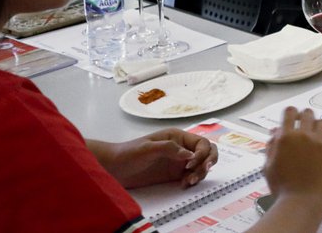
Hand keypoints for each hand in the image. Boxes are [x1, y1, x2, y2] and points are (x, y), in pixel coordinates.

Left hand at [94, 128, 217, 188]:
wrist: (114, 168)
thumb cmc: (128, 153)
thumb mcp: (148, 147)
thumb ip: (169, 148)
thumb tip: (190, 155)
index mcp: (178, 137)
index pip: (202, 143)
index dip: (202, 154)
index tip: (190, 165)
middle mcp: (182, 148)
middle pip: (207, 153)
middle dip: (208, 163)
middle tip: (199, 173)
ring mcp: (179, 162)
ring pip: (202, 166)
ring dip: (200, 174)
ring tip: (188, 182)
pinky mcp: (175, 174)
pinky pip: (192, 176)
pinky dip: (192, 181)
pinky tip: (183, 185)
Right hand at [262, 108, 321, 207]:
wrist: (301, 202)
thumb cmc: (282, 188)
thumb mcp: (268, 167)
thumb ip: (272, 147)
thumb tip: (275, 132)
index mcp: (285, 137)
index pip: (290, 112)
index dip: (291, 113)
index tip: (293, 117)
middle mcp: (303, 135)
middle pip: (308, 114)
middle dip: (305, 117)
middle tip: (305, 124)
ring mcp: (320, 141)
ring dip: (319, 126)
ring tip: (318, 134)